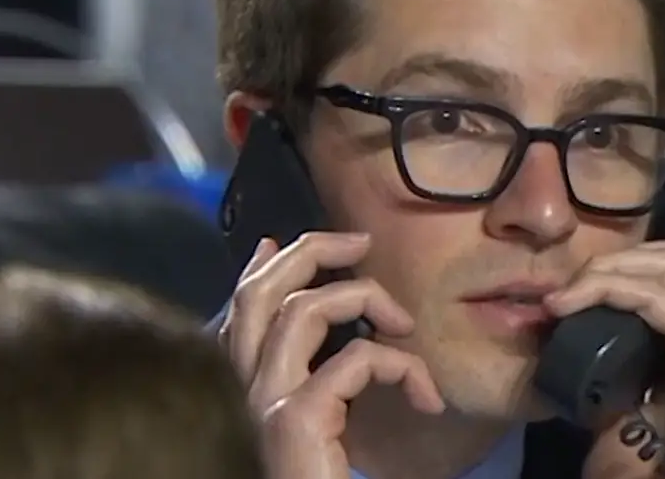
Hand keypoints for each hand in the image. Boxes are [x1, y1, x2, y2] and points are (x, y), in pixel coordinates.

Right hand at [219, 233, 445, 478]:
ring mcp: (263, 403)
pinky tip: (425, 395)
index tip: (283, 243)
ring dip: (363, 299)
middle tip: (360, 242)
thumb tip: (318, 319)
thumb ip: (308, 372)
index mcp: (241, 386)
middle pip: (259, 292)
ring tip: (403, 324)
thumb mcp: (311, 422)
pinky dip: (398, 365)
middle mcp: (241, 389)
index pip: (239, 307)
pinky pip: (354, 360)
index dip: (262, 267)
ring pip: (302, 310)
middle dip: (311, 251)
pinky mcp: (297, 421)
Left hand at [543, 241, 664, 478]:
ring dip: (613, 269)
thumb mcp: (615, 409)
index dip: (622, 267)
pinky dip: (617, 289)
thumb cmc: (655, 472)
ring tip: (568, 295)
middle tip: (569, 289)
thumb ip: (605, 371)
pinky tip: (577, 304)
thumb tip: (565, 340)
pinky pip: (664, 297)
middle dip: (620, 258)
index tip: (564, 295)